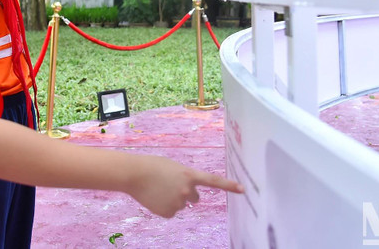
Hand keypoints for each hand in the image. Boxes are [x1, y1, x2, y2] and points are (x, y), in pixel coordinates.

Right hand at [125, 155, 243, 217]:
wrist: (135, 174)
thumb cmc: (153, 166)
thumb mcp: (173, 167)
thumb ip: (185, 178)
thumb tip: (189, 194)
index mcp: (189, 174)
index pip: (213, 180)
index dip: (229, 186)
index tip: (243, 190)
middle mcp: (187, 190)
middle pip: (195, 197)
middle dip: (187, 194)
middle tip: (172, 185)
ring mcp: (178, 203)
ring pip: (181, 204)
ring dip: (173, 199)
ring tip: (159, 188)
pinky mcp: (168, 212)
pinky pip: (171, 211)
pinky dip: (164, 206)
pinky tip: (155, 197)